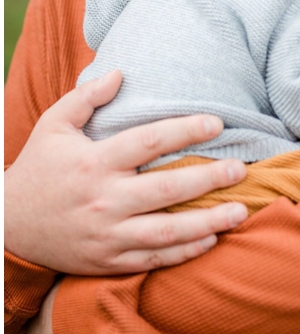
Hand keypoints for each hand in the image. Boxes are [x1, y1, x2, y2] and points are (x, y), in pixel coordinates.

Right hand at [4, 71, 249, 274]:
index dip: (185, 131)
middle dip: (208, 179)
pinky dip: (184, 252)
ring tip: (242, 210)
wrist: (5, 227)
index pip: (147, 142)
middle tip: (241, 169)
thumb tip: (120, 72)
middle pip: (165, 190)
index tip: (218, 123)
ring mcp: (106, 234)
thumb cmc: (38, 169)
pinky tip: (212, 239)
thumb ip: (85, 98)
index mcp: (93, 163)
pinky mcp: (107, 261)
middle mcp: (102, 200)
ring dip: (208, 222)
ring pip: (165, 232)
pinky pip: (152, 259)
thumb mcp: (52, 127)